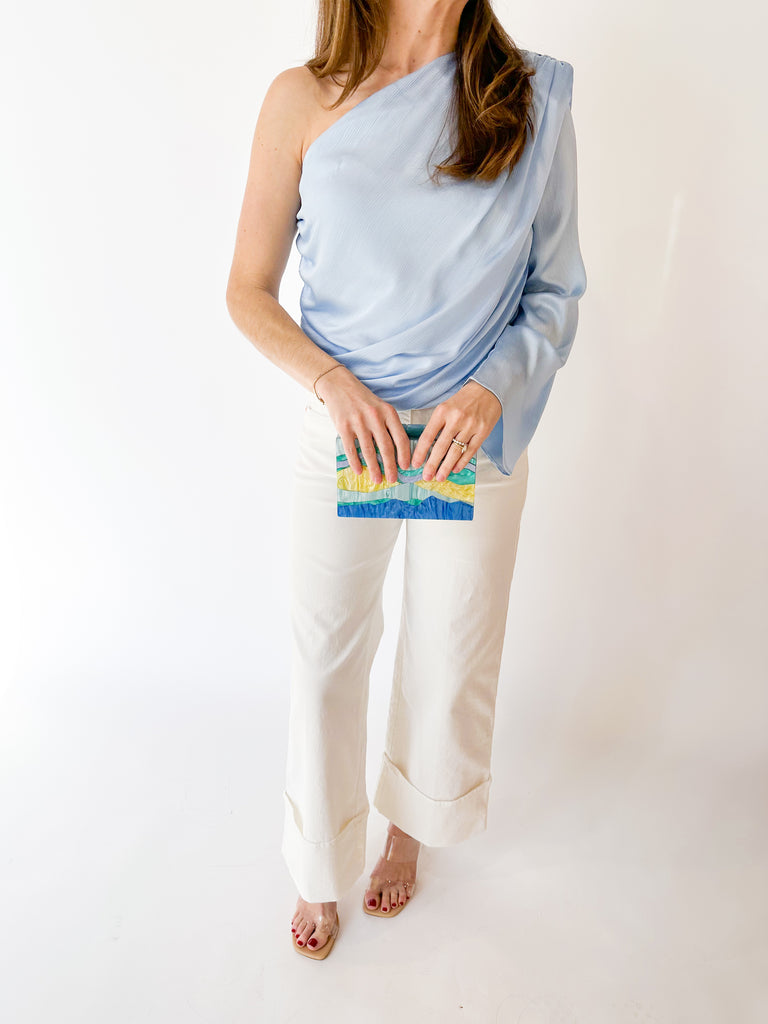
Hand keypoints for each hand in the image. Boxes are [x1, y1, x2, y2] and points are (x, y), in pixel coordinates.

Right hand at [315, 366, 411, 484]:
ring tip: (377, 479)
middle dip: (390, 466)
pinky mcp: (343, 427)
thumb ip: (388, 424)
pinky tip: (359, 471)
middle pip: (386, 447)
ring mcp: (358, 422)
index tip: (406, 467)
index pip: (400, 437)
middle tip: (393, 479)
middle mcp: (375, 417)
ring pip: (369, 451)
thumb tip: (396, 450)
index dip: (404, 455)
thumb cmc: (362, 399)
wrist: (338, 385)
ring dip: (374, 468)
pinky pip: (351, 449)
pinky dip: (355, 462)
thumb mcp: (381, 407)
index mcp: (388, 412)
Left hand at [410, 380, 501, 480]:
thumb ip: (438, 425)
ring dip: (446, 467)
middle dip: (432, 464)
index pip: (427, 436)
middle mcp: (456, 418)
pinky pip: (470, 451)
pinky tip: (455, 468)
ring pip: (455, 452)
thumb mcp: (446, 406)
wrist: (488, 389)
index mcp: (442, 411)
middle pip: (441, 447)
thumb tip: (428, 448)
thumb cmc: (464, 399)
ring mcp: (471, 426)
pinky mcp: (483, 431)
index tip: (415, 464)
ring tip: (440, 477)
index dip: (420, 452)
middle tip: (426, 476)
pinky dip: (462, 462)